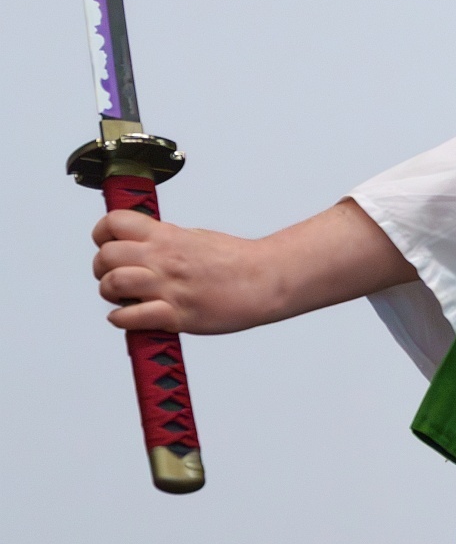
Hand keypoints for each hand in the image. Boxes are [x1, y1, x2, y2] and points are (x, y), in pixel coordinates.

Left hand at [92, 197, 414, 334]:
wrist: (265, 279)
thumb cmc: (236, 261)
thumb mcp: (194, 237)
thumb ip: (165, 241)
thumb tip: (143, 247)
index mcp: (167, 236)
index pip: (114, 223)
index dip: (102, 234)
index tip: (106, 243)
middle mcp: (163, 258)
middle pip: (106, 256)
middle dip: (102, 268)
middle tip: (113, 276)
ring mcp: (169, 286)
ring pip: (113, 283)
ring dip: (111, 293)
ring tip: (123, 297)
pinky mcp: (177, 314)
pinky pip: (131, 317)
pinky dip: (122, 319)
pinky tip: (130, 317)